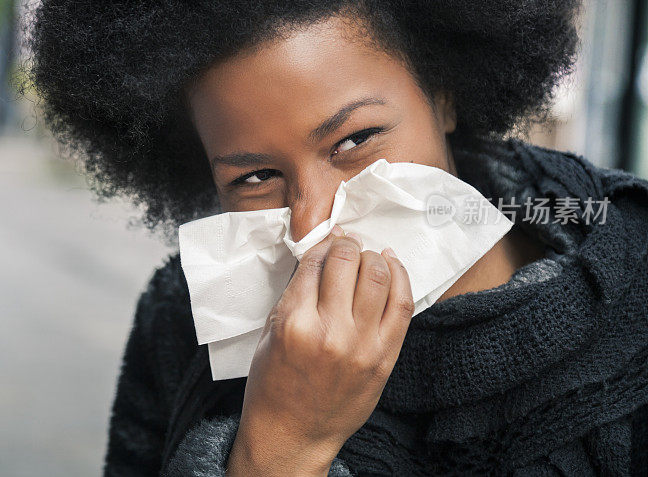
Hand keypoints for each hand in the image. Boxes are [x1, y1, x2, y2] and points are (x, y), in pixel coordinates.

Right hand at [226, 226, 414, 475]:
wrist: (293, 433)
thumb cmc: (273, 384)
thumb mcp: (271, 331)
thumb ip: (295, 293)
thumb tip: (320, 255)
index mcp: (293, 323)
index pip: (314, 262)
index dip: (322, 243)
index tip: (327, 239)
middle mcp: (330, 331)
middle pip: (347, 262)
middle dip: (346, 246)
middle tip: (346, 246)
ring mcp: (362, 345)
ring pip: (378, 276)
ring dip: (372, 258)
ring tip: (367, 257)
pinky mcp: (385, 357)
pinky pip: (402, 305)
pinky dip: (400, 277)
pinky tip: (391, 266)